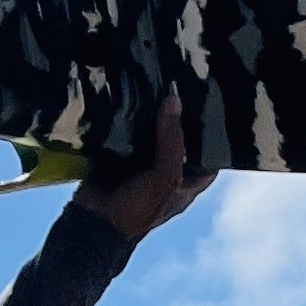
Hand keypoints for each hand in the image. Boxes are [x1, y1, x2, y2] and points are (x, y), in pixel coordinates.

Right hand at [80, 91, 213, 246]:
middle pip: (179, 140)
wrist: (93, 223)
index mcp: (186, 184)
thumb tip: (173, 101)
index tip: (211, 109)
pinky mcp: (119, 157)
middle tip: (181, 87)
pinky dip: (129, 119)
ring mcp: (142, 165)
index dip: (212, 137)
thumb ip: (172, 142)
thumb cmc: (137, 209)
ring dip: (152, 115)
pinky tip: (132, 94)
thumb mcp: (165, 177)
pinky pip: (127, 133)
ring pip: (153, 134)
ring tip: (158, 82)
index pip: (208, 157)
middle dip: (179, 119)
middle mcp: (167, 173)